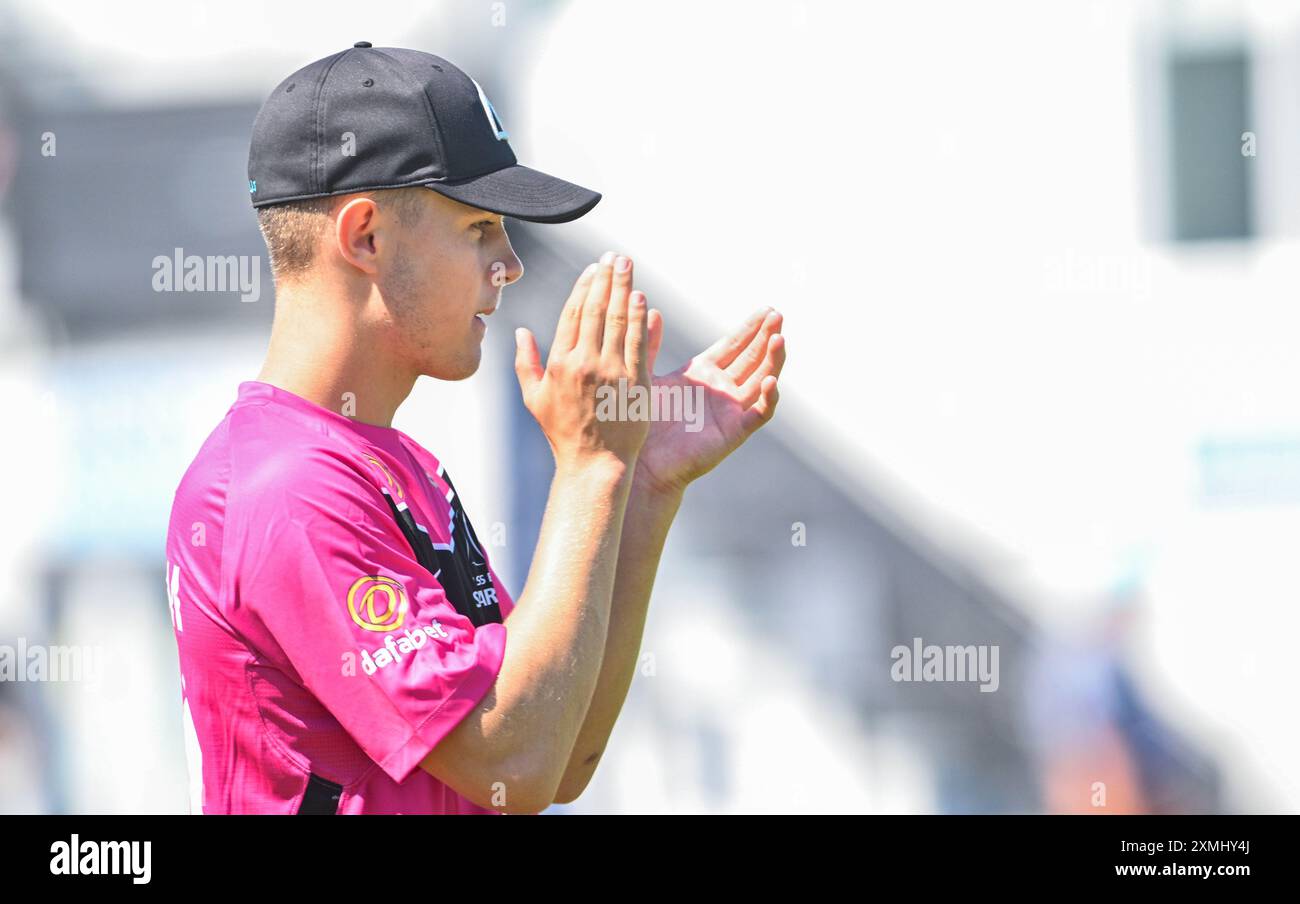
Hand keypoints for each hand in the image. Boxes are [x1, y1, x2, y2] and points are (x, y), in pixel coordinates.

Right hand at [514, 253, 650, 469]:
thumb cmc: (563, 433)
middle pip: (596, 309)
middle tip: (614, 256)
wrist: (594, 463)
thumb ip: (524, 363)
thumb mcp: (535, 399)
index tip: (592, 269)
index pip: (572, 314)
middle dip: (606, 278)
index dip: (583, 287)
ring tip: (628, 266)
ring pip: (618, 320)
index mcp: (560, 364)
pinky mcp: (636, 383)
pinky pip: (637, 343)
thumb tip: (520, 331)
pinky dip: (639, 318)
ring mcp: (612, 372)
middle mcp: (585, 363)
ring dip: (624, 289)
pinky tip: (642, 298)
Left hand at [634, 305, 784, 496]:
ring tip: (779, 337)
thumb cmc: (638, 423)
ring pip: (761, 380)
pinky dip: (767, 398)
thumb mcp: (644, 375)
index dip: (750, 328)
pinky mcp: (734, 432)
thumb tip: (652, 310)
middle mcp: (721, 390)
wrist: (640, 462)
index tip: (766, 309)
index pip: (734, 345)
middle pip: (752, 357)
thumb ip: (650, 344)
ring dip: (772, 360)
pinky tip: (770, 380)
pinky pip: (758, 413)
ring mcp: (730, 411)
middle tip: (778, 314)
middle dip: (766, 336)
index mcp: (703, 374)